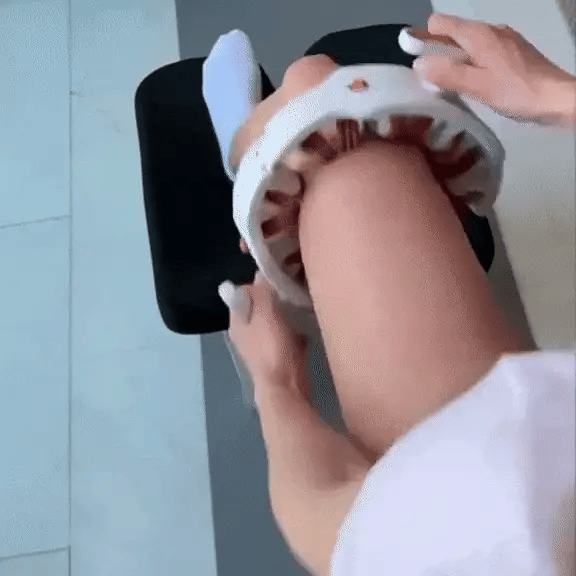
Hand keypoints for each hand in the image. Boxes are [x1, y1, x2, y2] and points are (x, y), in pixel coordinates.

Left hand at [219, 271, 309, 400]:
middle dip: (275, 298)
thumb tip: (259, 273)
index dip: (258, 283)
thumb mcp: (266, 313)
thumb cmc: (272, 348)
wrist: (286, 388)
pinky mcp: (280, 358)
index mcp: (237, 322)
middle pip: (259, 308)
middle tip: (292, 287)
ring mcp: (263, 347)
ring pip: (275, 322)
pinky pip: (288, 337)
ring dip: (288, 314)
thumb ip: (262, 292)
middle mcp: (246, 334)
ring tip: (302, 302)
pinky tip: (308, 324)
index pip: (242, 294)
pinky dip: (296, 331)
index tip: (277, 277)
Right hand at [411, 13, 575, 126]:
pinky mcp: (512, 54)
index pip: (442, 24)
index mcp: (479, 36)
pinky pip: (481, 51)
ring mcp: (504, 42)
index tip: (405, 48)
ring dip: (449, 54)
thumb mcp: (477, 85)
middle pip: (454, 32)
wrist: (557, 98)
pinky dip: (466, 60)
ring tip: (435, 74)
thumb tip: (418, 64)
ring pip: (468, 43)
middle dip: (433, 44)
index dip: (422, 34)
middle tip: (414, 61)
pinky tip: (464, 78)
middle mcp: (491, 32)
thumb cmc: (516, 92)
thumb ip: (447, 74)